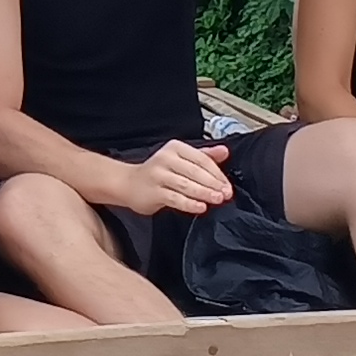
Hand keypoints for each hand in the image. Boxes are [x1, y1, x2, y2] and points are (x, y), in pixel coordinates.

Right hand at [106, 138, 232, 214]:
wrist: (128, 183)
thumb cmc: (158, 172)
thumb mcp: (181, 159)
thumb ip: (204, 156)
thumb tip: (224, 151)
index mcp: (175, 148)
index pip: (201, 159)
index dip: (217, 173)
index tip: (227, 185)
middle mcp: (166, 159)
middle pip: (195, 172)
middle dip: (213, 184)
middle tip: (226, 194)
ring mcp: (158, 175)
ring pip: (186, 185)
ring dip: (204, 193)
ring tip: (217, 200)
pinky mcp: (153, 191)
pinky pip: (175, 198)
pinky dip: (189, 204)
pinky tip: (200, 207)